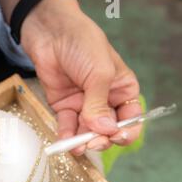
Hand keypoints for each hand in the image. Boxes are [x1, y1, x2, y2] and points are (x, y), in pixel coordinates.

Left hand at [0, 0, 141, 154]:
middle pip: (107, 128)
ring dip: (83, 141)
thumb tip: (105, 130)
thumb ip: (99, 104)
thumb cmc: (83, 45)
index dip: (126, 131)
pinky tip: (66, 141)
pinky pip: (67, 125)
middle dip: (101, 138)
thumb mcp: (99, 73)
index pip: (130, 117)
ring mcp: (83, 104)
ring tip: (78, 147)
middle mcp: (104, 99)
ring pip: (86, 130)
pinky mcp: (64, 105)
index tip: (116, 136)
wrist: (51, 34)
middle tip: (93, 142)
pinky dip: (67, 135)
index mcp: (122, 89)